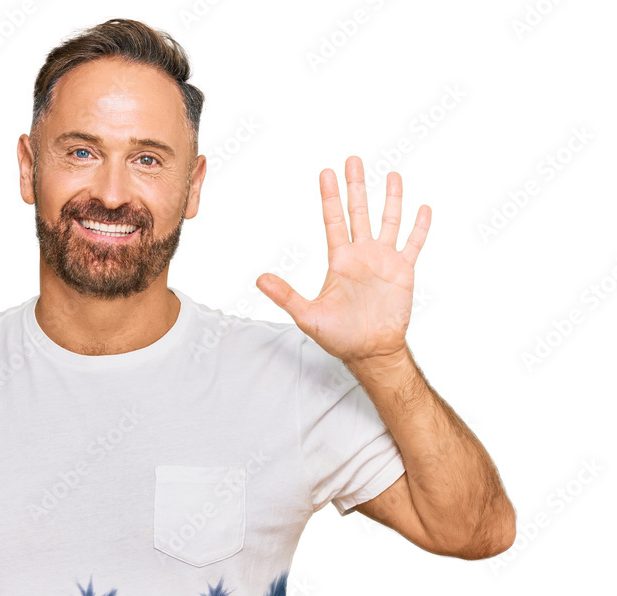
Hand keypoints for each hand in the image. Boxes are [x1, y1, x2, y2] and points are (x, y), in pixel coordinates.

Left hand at [256, 155, 429, 367]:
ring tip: (392, 174)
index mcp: (340, 260)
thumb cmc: (338, 336)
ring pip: (388, 221)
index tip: (327, 172)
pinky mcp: (404, 271)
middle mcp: (362, 255)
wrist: (369, 350)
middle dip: (356, 186)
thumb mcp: (307, 315)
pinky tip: (422, 208)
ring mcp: (384, 261)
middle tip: (353, 160)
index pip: (333, 220)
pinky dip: (419, 227)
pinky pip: (413, 244)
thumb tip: (259, 280)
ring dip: (391, 198)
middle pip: (359, 212)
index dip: (330, 196)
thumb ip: (285, 295)